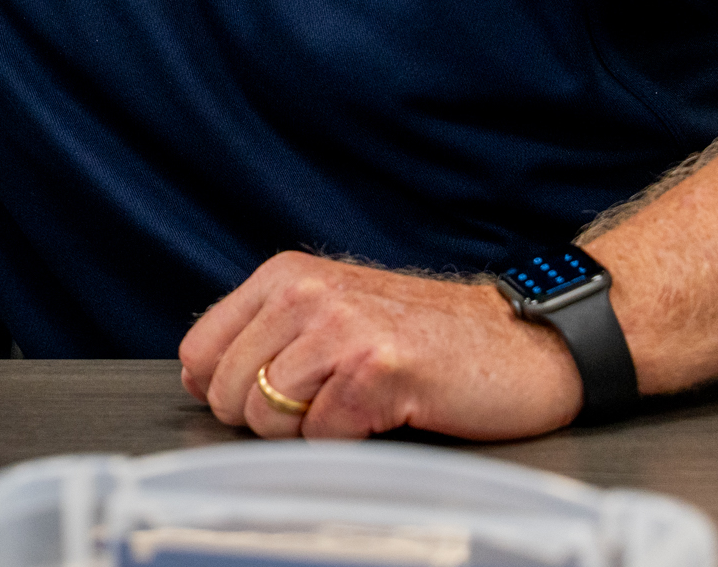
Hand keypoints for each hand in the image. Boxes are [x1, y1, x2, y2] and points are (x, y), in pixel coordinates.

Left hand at [178, 252, 583, 441]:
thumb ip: (268, 335)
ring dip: (308, 432)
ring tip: (354, 407)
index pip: (200, 348)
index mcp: (284, 275)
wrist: (518, 342)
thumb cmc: (425, 336)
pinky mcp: (375, 368)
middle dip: (265, 420)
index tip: (256, 402)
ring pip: (266, 416)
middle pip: (227, 389)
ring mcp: (338, 327)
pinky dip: (348, 441)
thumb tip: (200, 379)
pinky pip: (322, 436)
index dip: (219, 391)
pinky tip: (384, 413)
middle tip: (321, 408)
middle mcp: (304, 292)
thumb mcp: (332, 312)